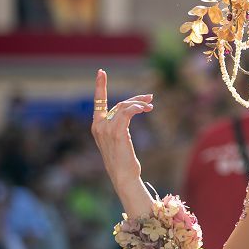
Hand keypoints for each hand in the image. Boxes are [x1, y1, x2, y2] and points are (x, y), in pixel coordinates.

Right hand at [90, 69, 155, 215]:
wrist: (124, 176)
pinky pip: (127, 113)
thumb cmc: (124, 161)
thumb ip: (120, 126)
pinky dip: (137, 108)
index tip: (101, 72)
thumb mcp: (120, 140)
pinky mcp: (117, 133)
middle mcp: (98, 126)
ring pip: (123, 107)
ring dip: (139, 104)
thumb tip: (132, 111)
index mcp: (97, 127)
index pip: (98, 103)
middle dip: (135, 99)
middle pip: (118, 104)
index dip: (100, 86)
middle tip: (150, 98)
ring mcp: (106, 130)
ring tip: (150, 106)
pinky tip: (145, 110)